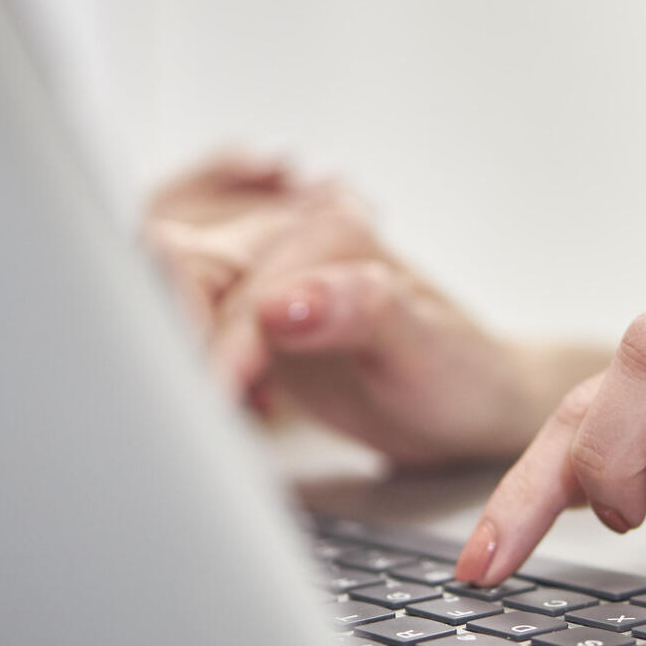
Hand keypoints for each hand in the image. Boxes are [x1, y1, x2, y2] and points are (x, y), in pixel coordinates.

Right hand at [143, 151, 561, 465]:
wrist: (480, 403)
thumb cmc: (463, 378)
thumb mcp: (424, 353)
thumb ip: (359, 314)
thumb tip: (278, 303)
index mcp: (328, 234)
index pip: (222, 274)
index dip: (198, 338)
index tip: (203, 394)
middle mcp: (289, 241)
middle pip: (176, 267)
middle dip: (166, 337)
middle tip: (189, 411)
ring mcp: (264, 276)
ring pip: (170, 290)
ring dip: (168, 349)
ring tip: (208, 409)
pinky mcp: (249, 317)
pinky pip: (185, 324)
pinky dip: (181, 364)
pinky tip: (224, 405)